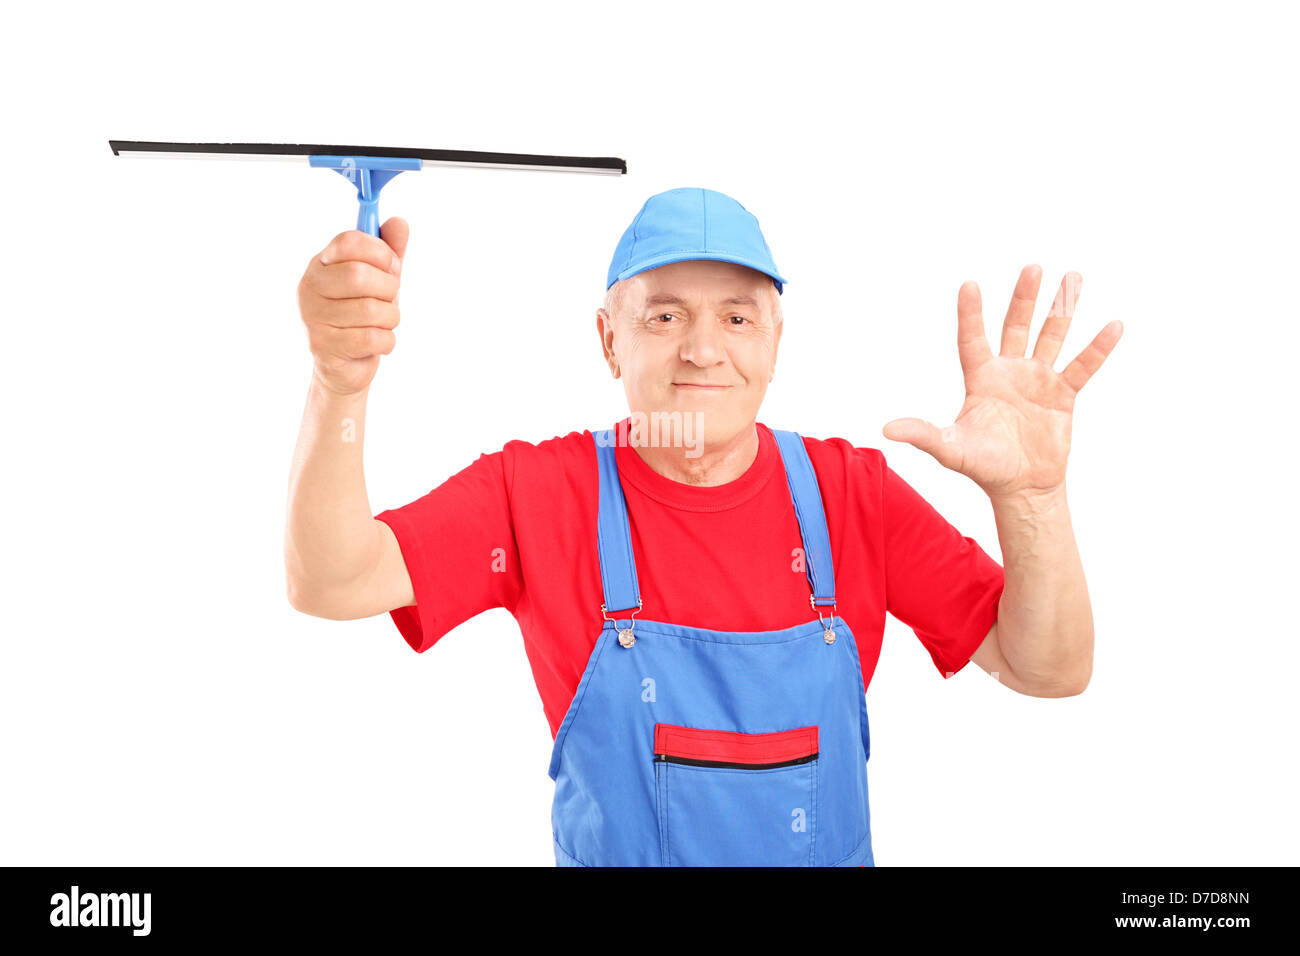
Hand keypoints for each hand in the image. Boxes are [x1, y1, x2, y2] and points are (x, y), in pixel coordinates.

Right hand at [298, 217, 408, 395]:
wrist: (343, 368)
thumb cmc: (361, 318)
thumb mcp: (378, 281)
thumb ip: (388, 252)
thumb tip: (399, 222)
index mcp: (321, 264)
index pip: (349, 241)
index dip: (380, 251)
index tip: (391, 265)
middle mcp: (310, 287)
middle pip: (360, 275)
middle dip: (389, 288)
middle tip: (390, 299)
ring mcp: (313, 317)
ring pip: (371, 310)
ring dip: (390, 319)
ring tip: (383, 324)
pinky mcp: (323, 346)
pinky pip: (371, 338)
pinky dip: (386, 342)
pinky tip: (378, 343)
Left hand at [882, 265, 1121, 500]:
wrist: (1021, 487)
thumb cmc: (983, 466)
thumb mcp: (950, 450)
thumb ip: (923, 435)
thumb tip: (886, 430)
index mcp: (980, 379)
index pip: (973, 340)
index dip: (971, 315)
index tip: (969, 285)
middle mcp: (1009, 371)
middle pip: (1016, 326)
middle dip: (1024, 298)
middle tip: (1032, 267)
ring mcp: (1038, 379)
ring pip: (1051, 336)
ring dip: (1061, 309)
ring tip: (1072, 277)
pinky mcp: (1063, 394)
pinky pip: (1082, 367)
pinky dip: (1098, 348)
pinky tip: (1113, 325)